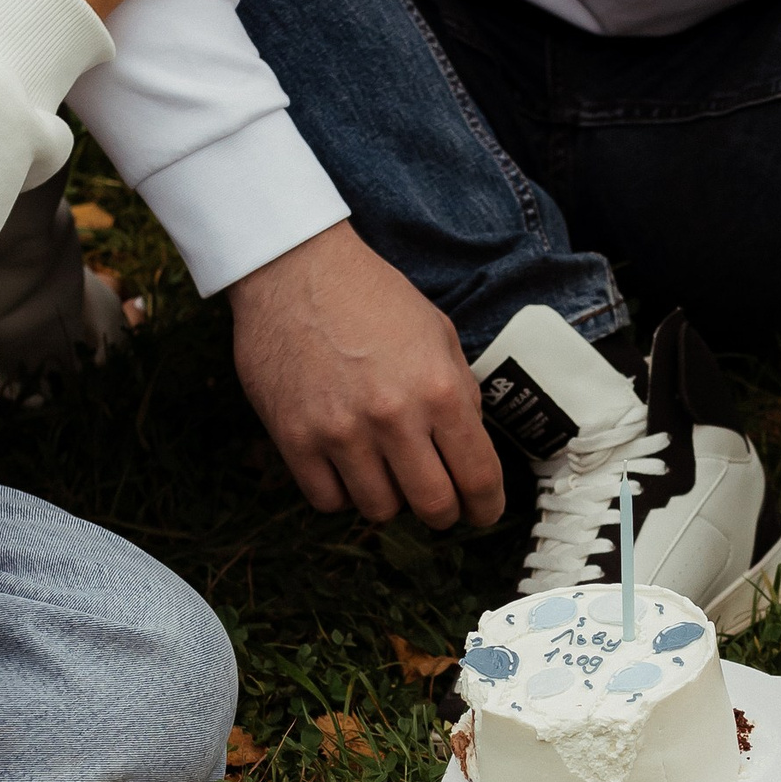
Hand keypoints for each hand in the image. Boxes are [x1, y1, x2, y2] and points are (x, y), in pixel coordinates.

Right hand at [229, 222, 505, 530]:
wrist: (295, 269)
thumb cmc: (370, 296)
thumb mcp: (438, 333)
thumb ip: (459, 392)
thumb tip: (470, 448)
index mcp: (439, 389)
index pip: (478, 477)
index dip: (486, 506)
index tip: (482, 512)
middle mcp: (393, 417)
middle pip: (432, 506)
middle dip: (443, 513)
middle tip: (438, 503)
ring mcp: (340, 432)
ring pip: (379, 510)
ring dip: (390, 499)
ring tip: (386, 471)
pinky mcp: (294, 439)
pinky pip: (328, 500)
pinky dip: (342, 493)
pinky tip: (346, 467)